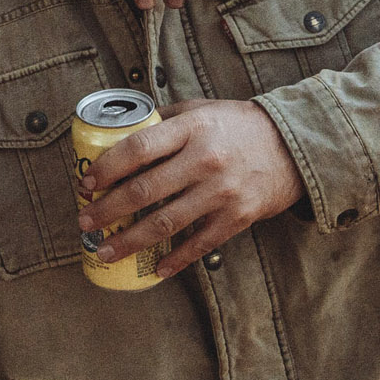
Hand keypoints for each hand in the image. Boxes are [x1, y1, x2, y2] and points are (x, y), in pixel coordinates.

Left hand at [77, 99, 305, 277]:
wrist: (294, 146)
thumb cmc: (238, 125)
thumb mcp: (200, 110)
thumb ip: (163, 120)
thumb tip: (119, 132)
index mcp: (191, 129)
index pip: (138, 148)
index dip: (106, 168)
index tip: (86, 184)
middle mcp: (204, 161)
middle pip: (144, 190)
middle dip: (108, 209)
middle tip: (85, 221)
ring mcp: (222, 192)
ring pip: (165, 223)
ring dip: (130, 240)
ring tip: (104, 249)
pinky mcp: (238, 217)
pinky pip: (199, 244)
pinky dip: (176, 260)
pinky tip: (154, 269)